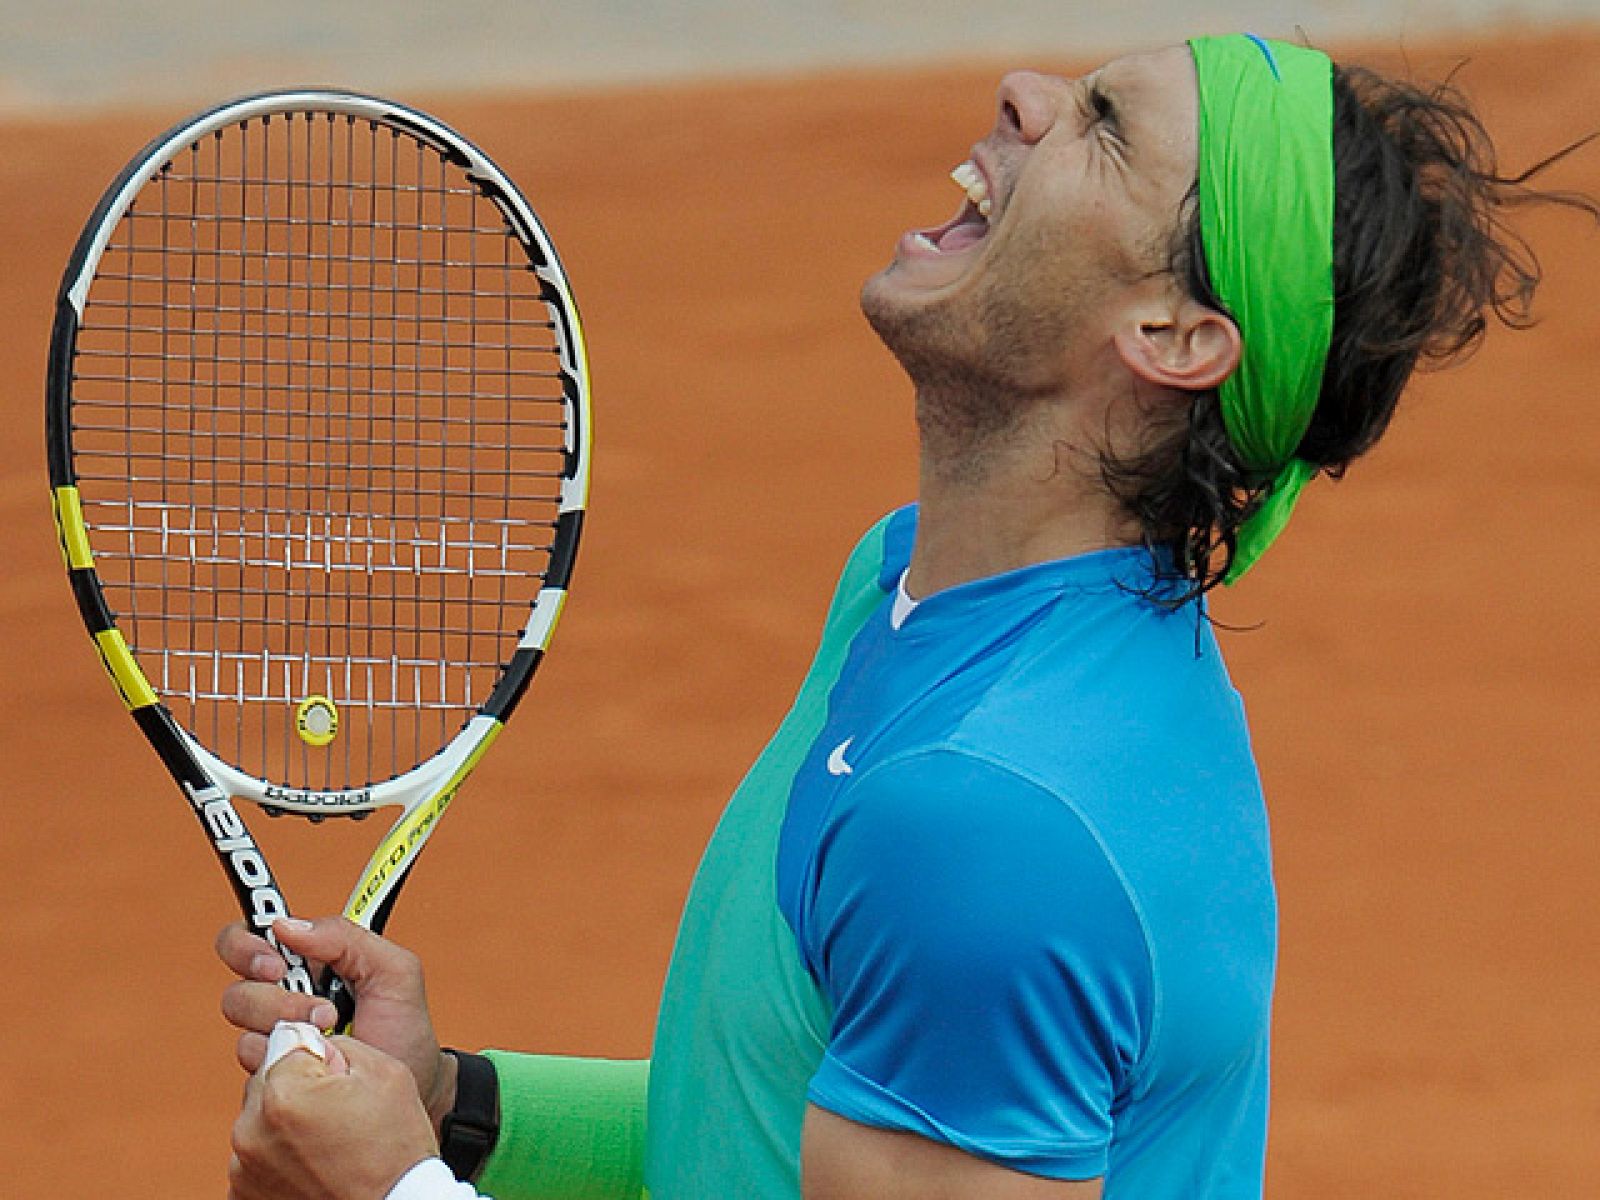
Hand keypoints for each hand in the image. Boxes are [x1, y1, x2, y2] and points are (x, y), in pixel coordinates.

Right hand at [217, 918, 456, 1126]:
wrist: (417, 1090)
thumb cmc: (403, 1028)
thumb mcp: (392, 971)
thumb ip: (346, 937)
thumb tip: (285, 925)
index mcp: (306, 963)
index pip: (249, 938)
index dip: (247, 945)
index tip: (278, 965)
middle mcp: (281, 997)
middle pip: (238, 986)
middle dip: (268, 995)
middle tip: (313, 1009)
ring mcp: (274, 1038)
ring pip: (241, 1024)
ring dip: (284, 1025)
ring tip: (330, 1033)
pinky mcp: (272, 1073)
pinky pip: (251, 1063)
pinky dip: (281, 1058)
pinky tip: (316, 1061)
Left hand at [228, 1035, 437, 1199]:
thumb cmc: (395, 1155)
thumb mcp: (386, 1074)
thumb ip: (341, 1045)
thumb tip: (316, 1046)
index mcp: (285, 1093)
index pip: (286, 1042)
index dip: (318, 1058)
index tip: (337, 1077)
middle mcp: (252, 1130)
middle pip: (267, 1082)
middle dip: (297, 1089)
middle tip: (337, 1113)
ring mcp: (244, 1169)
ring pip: (260, 1121)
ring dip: (286, 1125)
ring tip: (328, 1147)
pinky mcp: (243, 1195)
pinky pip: (256, 1158)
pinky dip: (280, 1159)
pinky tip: (314, 1167)